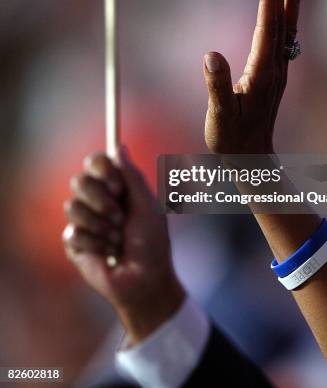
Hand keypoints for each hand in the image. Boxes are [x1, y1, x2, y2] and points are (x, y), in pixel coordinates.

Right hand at [62, 149, 184, 342]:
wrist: (144, 281)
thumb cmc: (152, 243)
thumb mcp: (148, 206)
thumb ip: (133, 177)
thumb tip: (119, 146)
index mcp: (116, 187)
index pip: (96, 162)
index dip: (102, 169)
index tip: (117, 185)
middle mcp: (97, 200)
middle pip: (79, 180)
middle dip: (101, 200)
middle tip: (120, 218)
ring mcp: (84, 220)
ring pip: (73, 206)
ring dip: (101, 226)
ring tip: (117, 240)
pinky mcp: (74, 243)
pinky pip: (74, 233)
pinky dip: (96, 244)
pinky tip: (108, 254)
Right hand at [203, 0, 299, 153]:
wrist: (252, 158)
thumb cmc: (232, 139)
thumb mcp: (220, 116)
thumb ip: (217, 86)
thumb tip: (210, 54)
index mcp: (262, 75)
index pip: (266, 30)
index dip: (267, 1)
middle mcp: (275, 70)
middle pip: (280, 24)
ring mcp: (277, 73)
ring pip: (286, 30)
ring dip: (286, 2)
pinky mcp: (274, 76)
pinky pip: (283, 41)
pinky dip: (285, 20)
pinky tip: (283, 12)